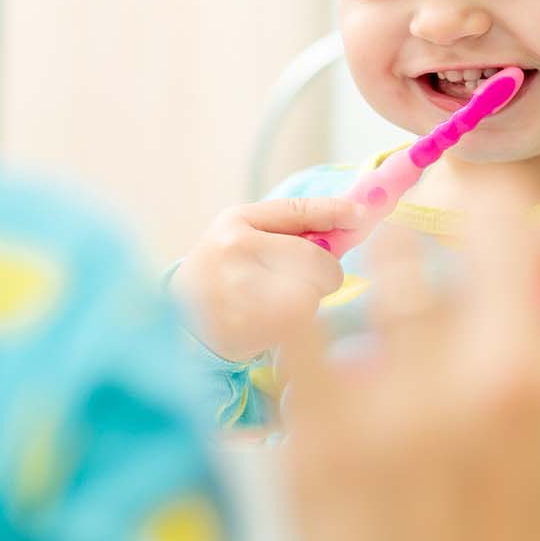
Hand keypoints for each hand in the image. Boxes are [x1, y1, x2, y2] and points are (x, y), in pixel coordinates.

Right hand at [170, 198, 352, 360]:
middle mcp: (234, 251)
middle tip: (304, 283)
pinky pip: (296, 328)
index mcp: (236, 222)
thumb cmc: (224, 273)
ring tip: (276, 306)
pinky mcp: (242, 331)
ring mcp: (236, 292)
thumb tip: (353, 220)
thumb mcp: (245, 237)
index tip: (364, 214)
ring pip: (310, 297)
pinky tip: (268, 326)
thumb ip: (292, 229)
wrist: (175, 321)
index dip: (337, 210)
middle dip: (323, 274)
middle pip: (316, 261)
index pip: (299, 209)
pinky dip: (293, 330)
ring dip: (307, 304)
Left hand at [277, 187, 539, 540]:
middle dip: (487, 224)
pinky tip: (310, 312)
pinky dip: (298, 301)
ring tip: (397, 319)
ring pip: (396, 252)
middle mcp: (513, 378)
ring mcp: (413, 401)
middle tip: (472, 257)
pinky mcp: (325, 430)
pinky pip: (298, 313)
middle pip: (496, 210)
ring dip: (399, 273)